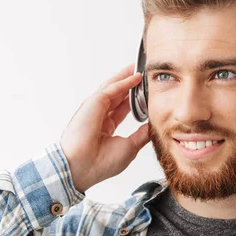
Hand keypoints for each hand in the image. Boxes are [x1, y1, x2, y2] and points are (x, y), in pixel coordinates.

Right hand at [60, 64, 149, 192]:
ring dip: (127, 77)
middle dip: (130, 84)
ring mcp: (94, 109)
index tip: (146, 92)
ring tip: (141, 68)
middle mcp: (98, 115)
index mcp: (105, 127)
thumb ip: (141, 135)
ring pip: (113, 88)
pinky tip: (136, 77)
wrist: (82, 167)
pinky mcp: (93, 104)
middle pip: (117, 94)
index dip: (134, 99)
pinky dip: (124, 82)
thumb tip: (153, 126)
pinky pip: (111, 89)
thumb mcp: (129, 147)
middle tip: (144, 73)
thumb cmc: (100, 163)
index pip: (122, 108)